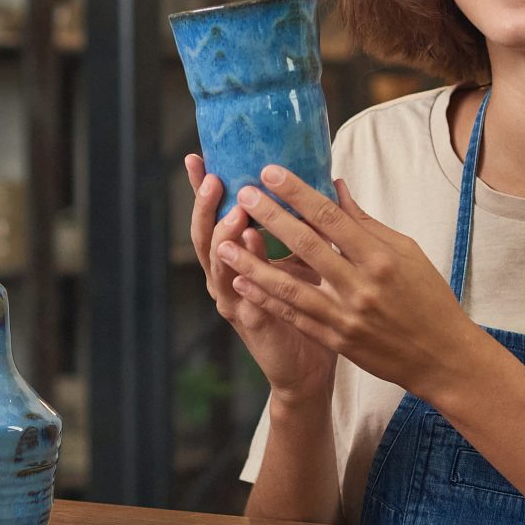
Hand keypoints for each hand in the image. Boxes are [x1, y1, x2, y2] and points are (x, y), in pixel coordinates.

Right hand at [185, 155, 335, 403]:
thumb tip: (328, 181)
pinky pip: (243, 293)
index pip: (215, 216)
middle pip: (204, 235)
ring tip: (235, 210)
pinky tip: (250, 249)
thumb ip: (307, 224)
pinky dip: (246, 270)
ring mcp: (234, 300)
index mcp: (236, 258)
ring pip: (217, 263)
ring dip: (223, 235)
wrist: (309, 367)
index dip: (202, 189)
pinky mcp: (250, 323)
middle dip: (205, 206)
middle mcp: (226, 277)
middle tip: (213, 178)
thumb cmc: (309, 309)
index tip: (196, 157)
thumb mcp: (306, 258)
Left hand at [212, 167, 484, 400]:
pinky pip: (293, 316)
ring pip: (290, 285)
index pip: (331, 217)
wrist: (441, 357)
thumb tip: (335, 188)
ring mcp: (346, 316)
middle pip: (306, 245)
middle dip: (270, 218)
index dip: (298, 193)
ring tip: (223, 244)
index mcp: (381, 258)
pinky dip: (266, 299)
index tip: (270, 173)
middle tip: (242, 196)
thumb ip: (366, 223)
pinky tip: (241, 283)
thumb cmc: (427, 298)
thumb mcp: (407, 252)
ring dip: (253, 264)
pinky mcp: (336, 340)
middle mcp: (361, 286)